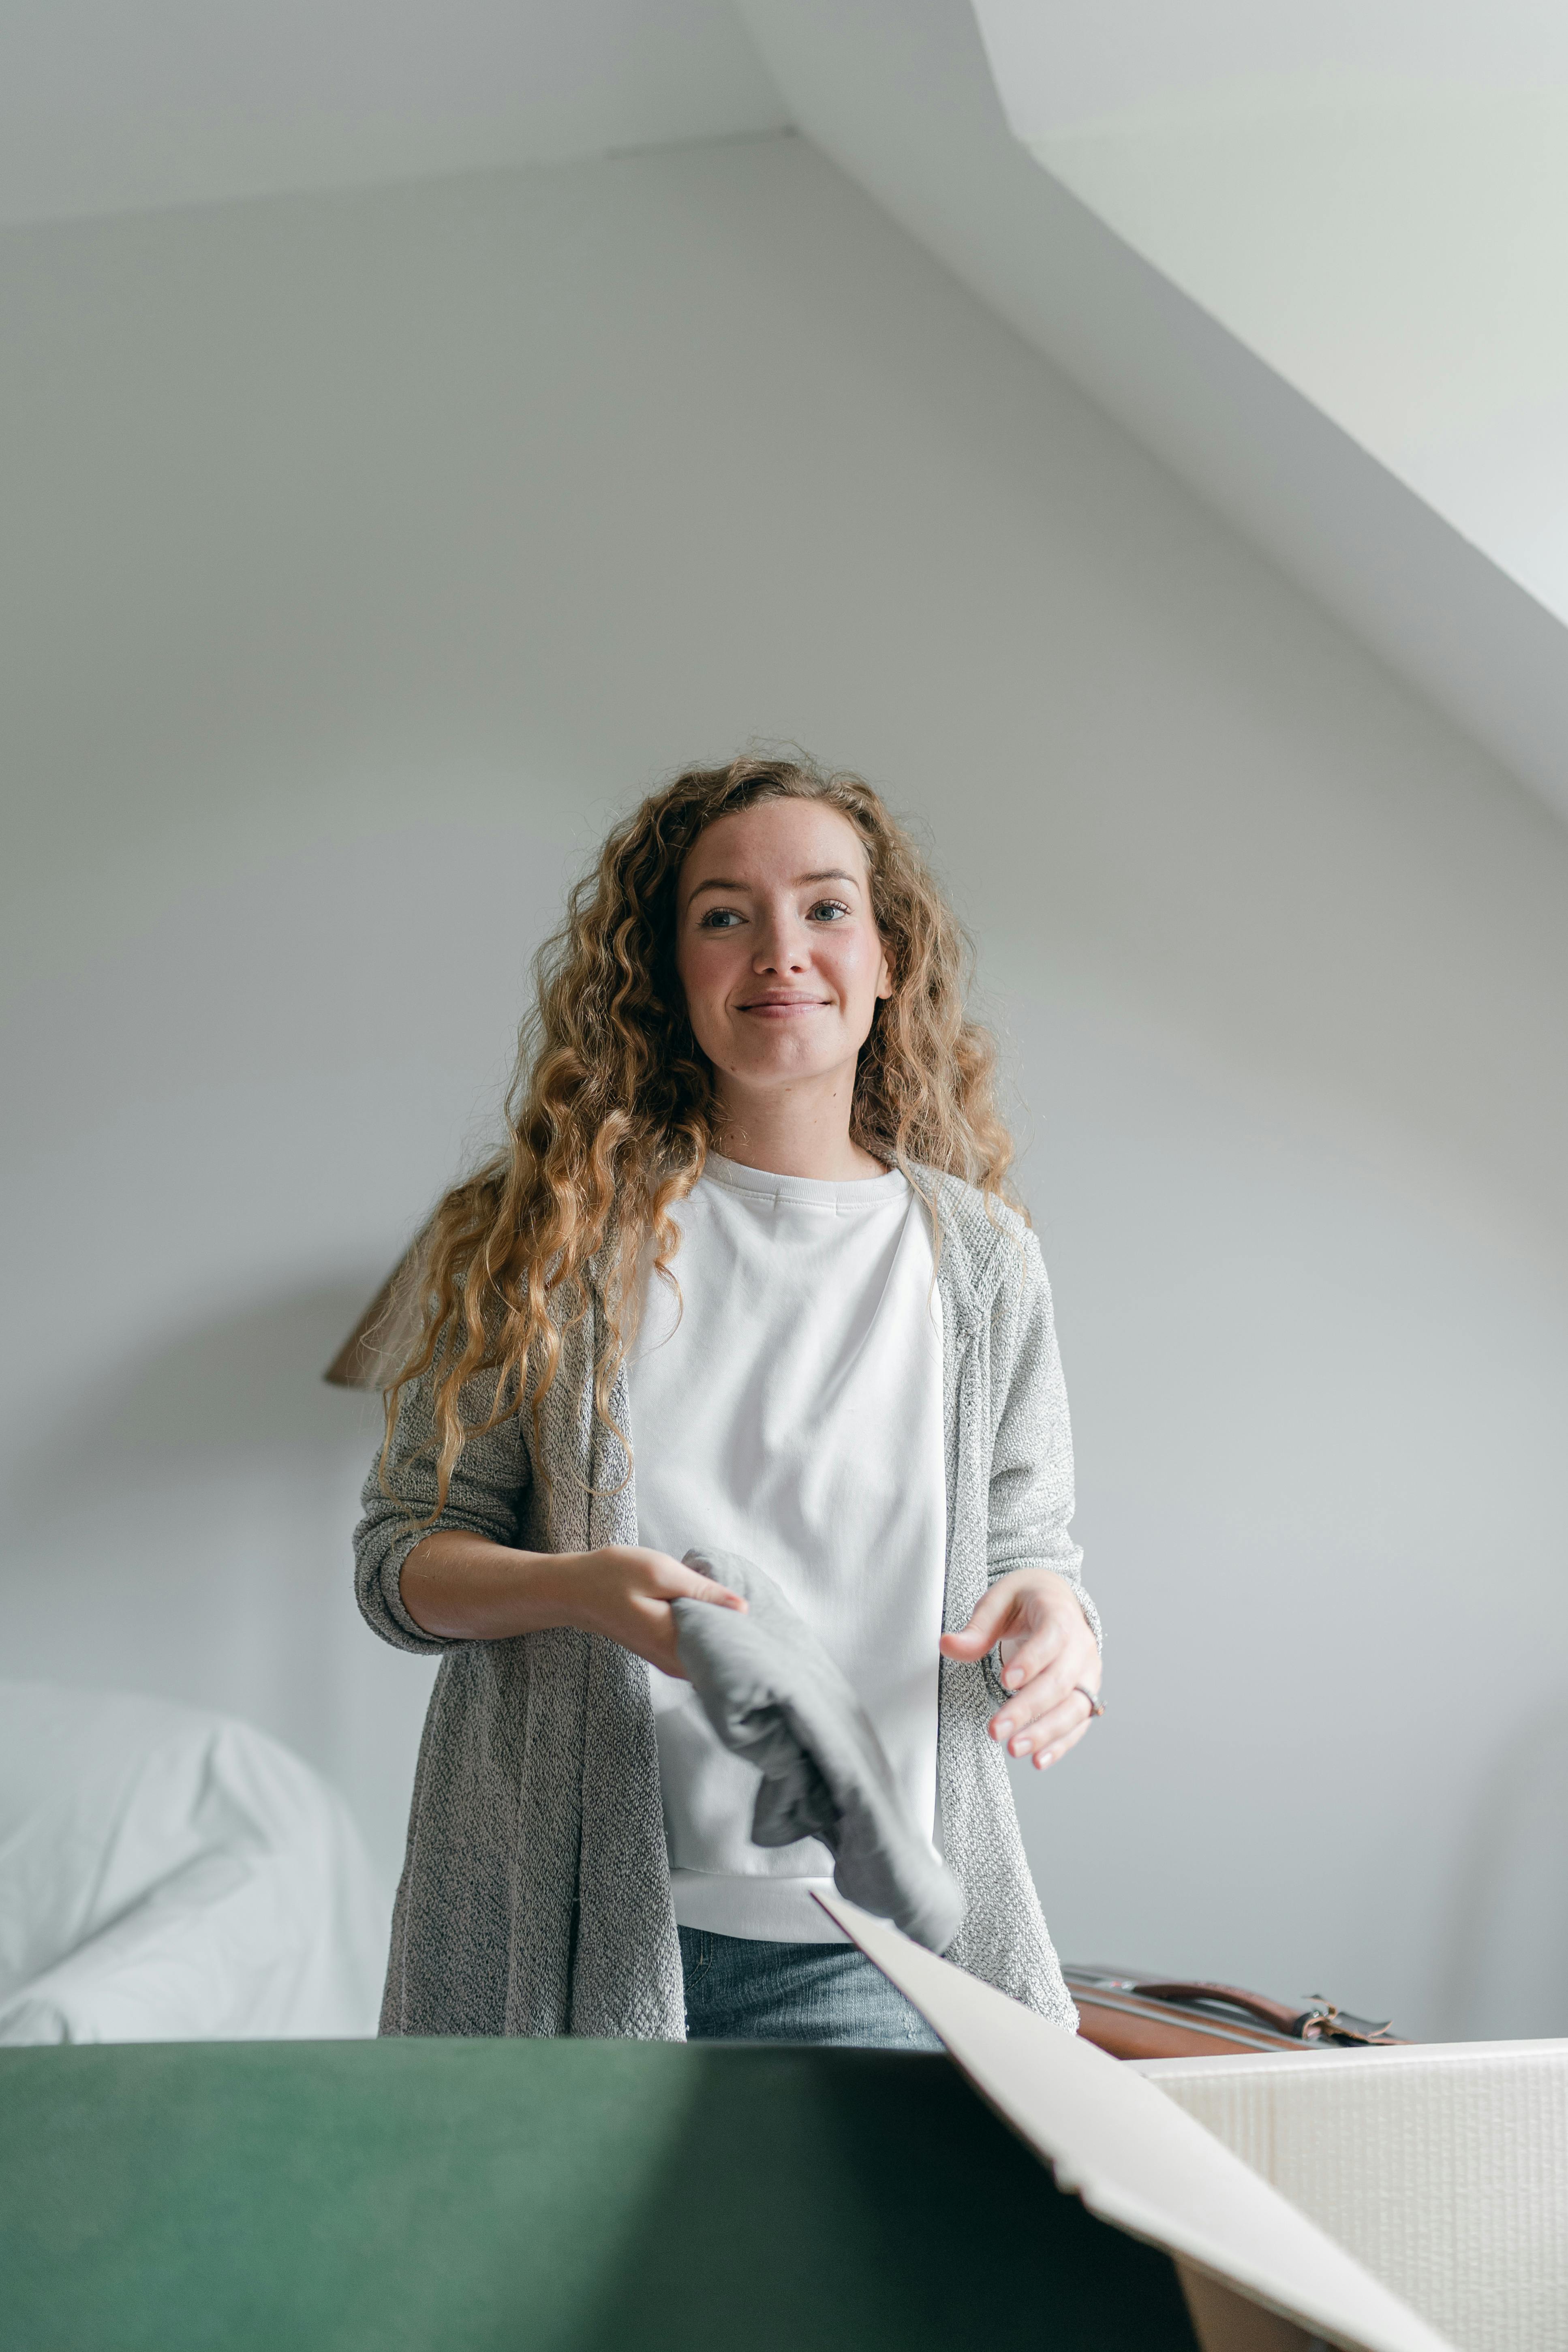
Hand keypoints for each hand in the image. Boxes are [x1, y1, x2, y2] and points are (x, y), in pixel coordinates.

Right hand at [563, 1545, 745, 1677]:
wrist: (574, 1590)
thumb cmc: (612, 1576)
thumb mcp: (660, 1572)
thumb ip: (702, 1590)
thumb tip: (743, 1607)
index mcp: (673, 1639)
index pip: (724, 1649)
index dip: (748, 1636)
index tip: (766, 1620)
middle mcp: (672, 1659)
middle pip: (720, 1659)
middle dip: (741, 1639)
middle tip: (760, 1614)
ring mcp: (667, 1660)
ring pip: (709, 1657)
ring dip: (725, 1637)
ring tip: (741, 1613)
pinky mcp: (663, 1653)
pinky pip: (696, 1652)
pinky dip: (709, 1637)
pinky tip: (717, 1617)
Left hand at [940, 1569, 1100, 1770]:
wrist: (1059, 1602)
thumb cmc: (1026, 1601)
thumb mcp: (999, 1602)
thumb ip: (976, 1628)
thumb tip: (947, 1645)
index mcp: (1060, 1614)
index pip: (1052, 1638)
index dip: (1032, 1660)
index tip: (1006, 1681)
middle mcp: (1081, 1646)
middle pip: (1060, 1681)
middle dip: (1028, 1708)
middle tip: (996, 1730)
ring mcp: (1088, 1674)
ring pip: (1073, 1708)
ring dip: (1044, 1732)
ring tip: (1014, 1749)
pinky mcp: (1086, 1695)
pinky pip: (1078, 1724)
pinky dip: (1060, 1744)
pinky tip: (1037, 1760)